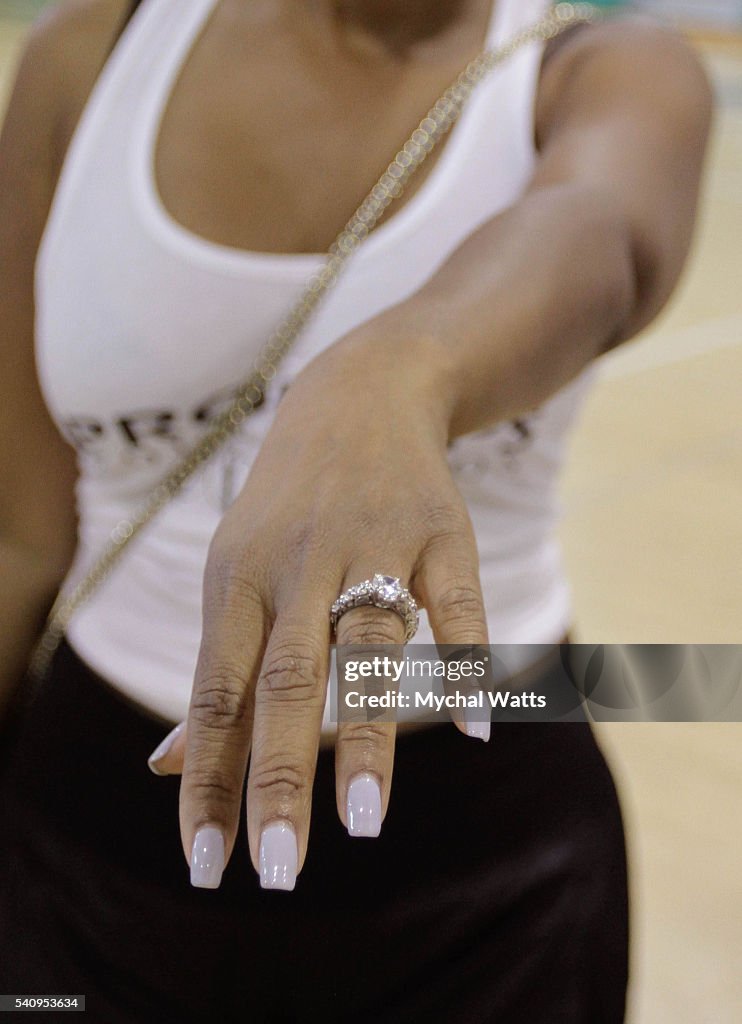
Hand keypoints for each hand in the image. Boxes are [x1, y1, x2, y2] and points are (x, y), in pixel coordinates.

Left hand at [147, 326, 489, 889]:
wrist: (357, 396)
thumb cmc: (285, 511)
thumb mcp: (232, 577)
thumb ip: (210, 673)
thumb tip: (162, 769)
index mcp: (237, 580)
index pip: (213, 695)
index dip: (206, 779)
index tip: (204, 866)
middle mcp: (298, 563)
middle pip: (283, 681)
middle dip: (277, 779)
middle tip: (276, 873)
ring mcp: (374, 543)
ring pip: (368, 648)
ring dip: (367, 736)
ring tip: (362, 824)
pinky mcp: (441, 532)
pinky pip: (459, 603)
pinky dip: (467, 660)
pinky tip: (474, 726)